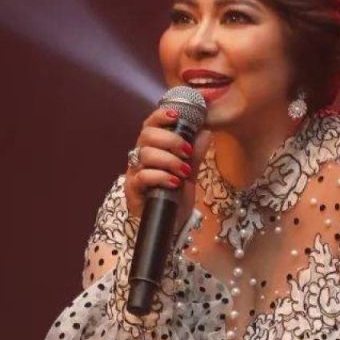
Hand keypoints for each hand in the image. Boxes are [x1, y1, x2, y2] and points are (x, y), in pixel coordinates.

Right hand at [123, 105, 212, 223]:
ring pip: (146, 154)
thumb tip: (206, 131)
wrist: (170, 223)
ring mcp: (135, 172)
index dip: (161, 116)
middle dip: (170, 140)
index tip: (177, 116)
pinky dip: (161, 176)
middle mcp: (140, 156)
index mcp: (153, 148)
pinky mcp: (133, 189)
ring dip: (169, 160)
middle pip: (147, 135)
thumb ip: (195, 153)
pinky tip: (174, 183)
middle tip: (187, 152)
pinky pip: (143, 176)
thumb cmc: (175, 195)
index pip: (151, 124)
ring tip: (184, 172)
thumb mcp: (189, 173)